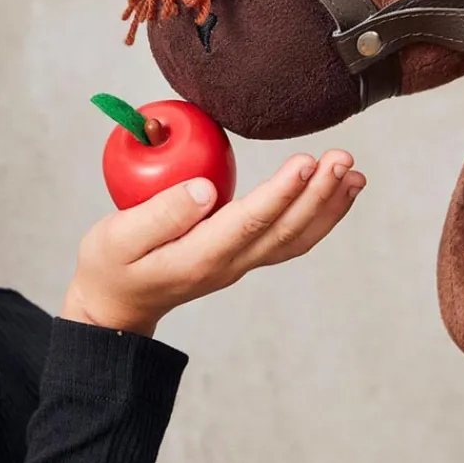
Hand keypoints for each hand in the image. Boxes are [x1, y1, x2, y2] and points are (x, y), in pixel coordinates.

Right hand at [62, 149, 364, 336]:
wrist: (115, 306)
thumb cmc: (110, 264)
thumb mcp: (116, 237)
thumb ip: (158, 214)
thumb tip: (204, 189)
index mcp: (199, 257)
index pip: (250, 222)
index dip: (282, 192)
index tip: (306, 161)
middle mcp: (228, 264)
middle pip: (285, 230)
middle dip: (319, 193)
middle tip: (342, 157)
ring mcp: (239, 264)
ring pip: (295, 238)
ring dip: (328, 205)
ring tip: (353, 172)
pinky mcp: (242, 258)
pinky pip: (290, 239)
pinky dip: (319, 217)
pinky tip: (335, 193)